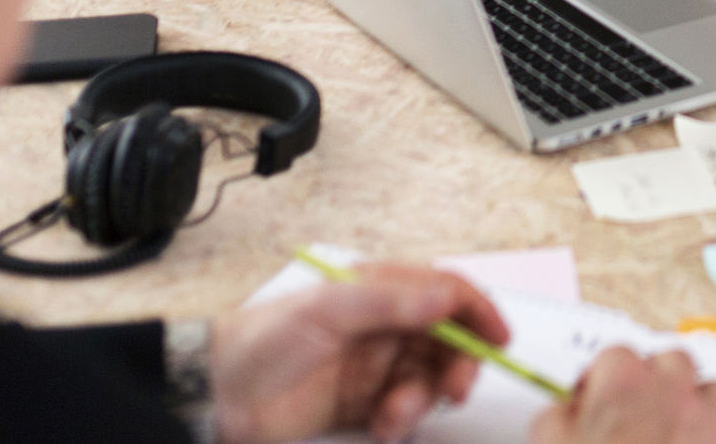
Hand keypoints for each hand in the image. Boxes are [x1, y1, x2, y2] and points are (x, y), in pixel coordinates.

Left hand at [209, 266, 505, 443]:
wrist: (216, 395)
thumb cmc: (265, 340)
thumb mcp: (329, 311)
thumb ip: (390, 302)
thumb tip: (445, 299)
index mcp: (377, 290)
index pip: (443, 293)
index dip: (477, 312)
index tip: (499, 339)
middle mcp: (382, 326)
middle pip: (446, 341)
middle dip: (458, 364)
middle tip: (456, 388)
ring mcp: (373, 367)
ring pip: (427, 380)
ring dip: (423, 398)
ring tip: (396, 414)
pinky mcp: (361, 407)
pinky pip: (402, 412)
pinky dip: (401, 421)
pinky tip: (381, 425)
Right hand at [530, 347, 715, 443]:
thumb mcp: (549, 443)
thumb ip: (559, 417)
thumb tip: (568, 411)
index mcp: (623, 384)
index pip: (615, 356)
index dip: (601, 379)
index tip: (594, 399)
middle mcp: (671, 394)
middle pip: (673, 362)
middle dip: (656, 380)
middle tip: (638, 407)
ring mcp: (706, 424)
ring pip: (714, 391)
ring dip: (697, 404)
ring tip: (676, 429)